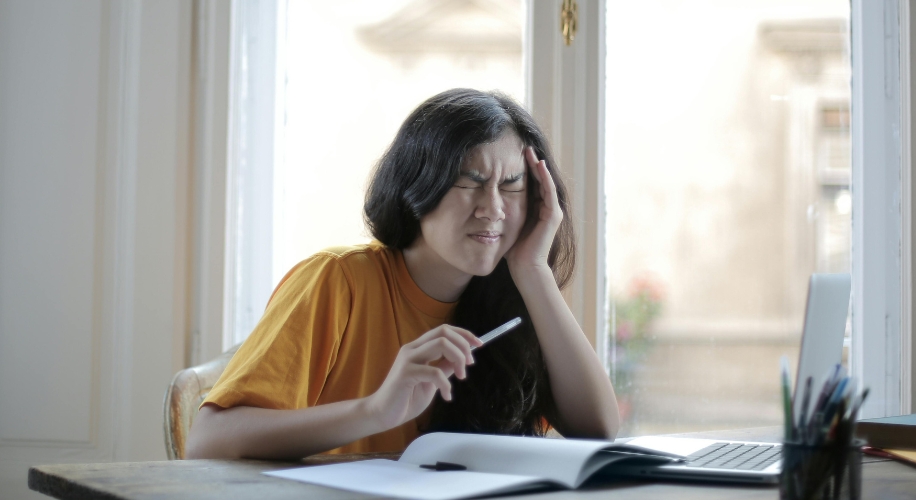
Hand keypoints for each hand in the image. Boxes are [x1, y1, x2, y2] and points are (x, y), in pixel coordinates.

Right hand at [366, 325, 482, 429]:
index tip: (479, 345)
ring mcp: (408, 359)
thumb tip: (461, 360)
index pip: (444, 330)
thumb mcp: (431, 382)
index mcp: (418, 348)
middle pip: (444, 332)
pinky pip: (434, 372)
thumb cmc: (406, 399)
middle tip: (470, 364)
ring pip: (441, 344)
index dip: (464, 334)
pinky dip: (446, 384)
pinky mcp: (406, 373)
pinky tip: (446, 396)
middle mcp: (412, 349)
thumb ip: (443, 368)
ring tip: (461, 377)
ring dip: (458, 359)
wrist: (383, 414)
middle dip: (464, 345)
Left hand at [505, 147, 562, 272]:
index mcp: (535, 209)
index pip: (531, 184)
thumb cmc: (514, 250)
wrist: (525, 267)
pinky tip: (539, 165)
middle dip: (531, 163)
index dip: (524, 170)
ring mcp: (552, 211)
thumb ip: (501, 212)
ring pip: (545, 182)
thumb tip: (483, 202)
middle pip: (539, 180)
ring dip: (538, 166)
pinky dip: (544, 177)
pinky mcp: (553, 215)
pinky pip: (549, 191)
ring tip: (530, 151)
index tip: (513, 156)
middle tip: (523, 147)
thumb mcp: (506, 224)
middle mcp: (546, 208)